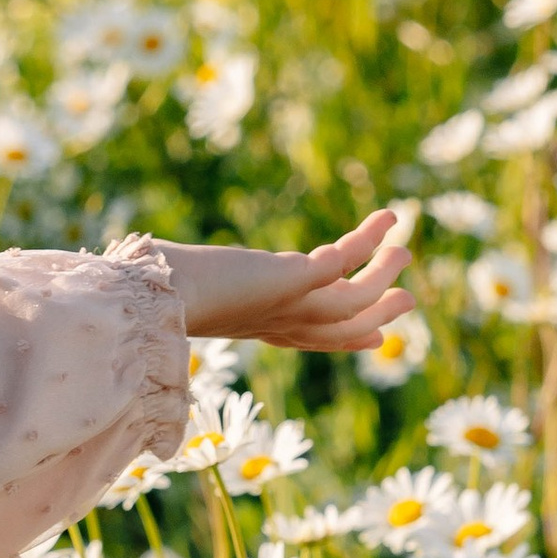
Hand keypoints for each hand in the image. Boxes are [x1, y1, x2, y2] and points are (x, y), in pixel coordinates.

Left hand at [167, 208, 415, 353]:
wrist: (148, 301)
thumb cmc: (151, 294)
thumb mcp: (187, 290)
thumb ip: (198, 285)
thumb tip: (163, 264)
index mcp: (257, 328)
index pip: (312, 340)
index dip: (347, 339)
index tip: (375, 335)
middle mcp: (280, 323)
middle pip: (344, 330)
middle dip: (378, 314)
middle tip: (408, 299)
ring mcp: (291, 306)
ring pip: (355, 299)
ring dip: (382, 275)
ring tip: (404, 249)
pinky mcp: (293, 282)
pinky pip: (345, 261)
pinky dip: (369, 239)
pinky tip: (386, 217)